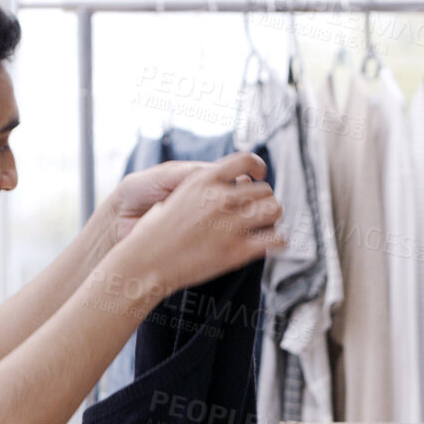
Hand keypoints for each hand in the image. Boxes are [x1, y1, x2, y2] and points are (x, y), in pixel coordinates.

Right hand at [103, 152, 283, 304]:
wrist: (145, 263)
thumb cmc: (155, 233)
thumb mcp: (176, 196)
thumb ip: (205, 188)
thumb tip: (234, 184)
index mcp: (204, 180)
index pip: (246, 160)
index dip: (257, 167)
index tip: (259, 175)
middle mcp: (220, 198)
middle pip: (264, 189)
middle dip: (262, 199)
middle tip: (256, 211)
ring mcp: (230, 225)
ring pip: (274, 209)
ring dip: (272, 217)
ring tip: (264, 225)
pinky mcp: (237, 251)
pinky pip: (275, 240)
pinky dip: (278, 241)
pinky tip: (271, 244)